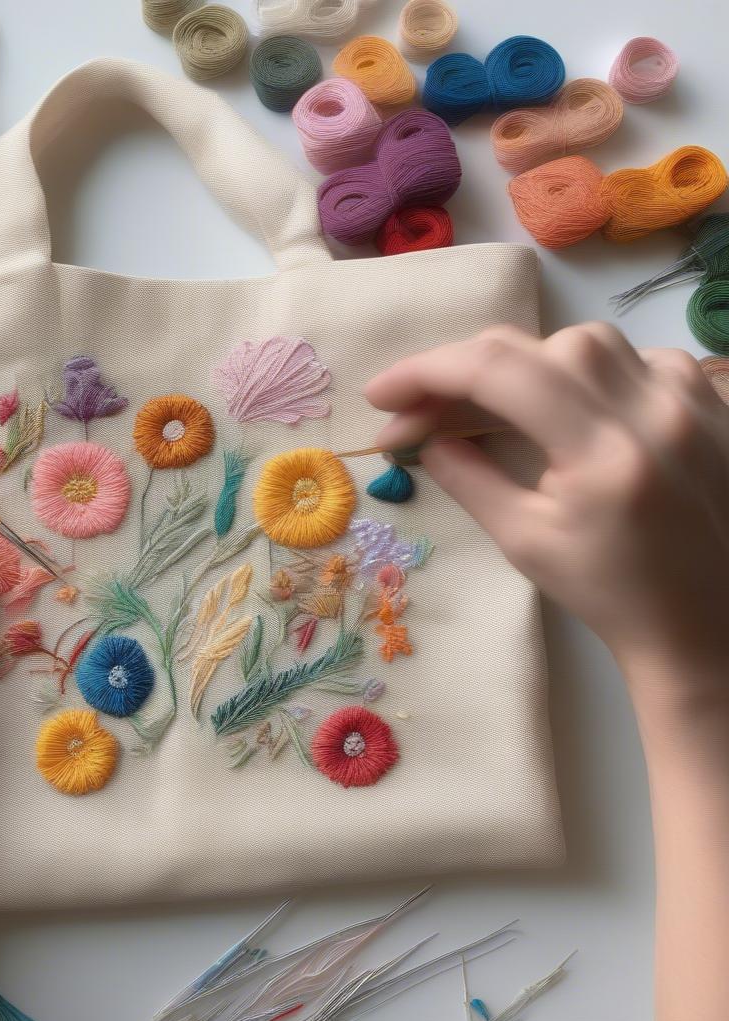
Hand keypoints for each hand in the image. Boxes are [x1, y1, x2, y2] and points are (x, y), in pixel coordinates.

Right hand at [365, 322, 728, 704]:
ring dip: (527, 365)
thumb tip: (422, 436)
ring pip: (589, 341)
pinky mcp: (712, 401)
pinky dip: (586, 371)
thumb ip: (468, 479)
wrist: (705, 623)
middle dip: (466, 368)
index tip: (381, 396)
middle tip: (425, 409)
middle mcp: (653, 409)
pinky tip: (570, 407)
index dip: (425, 372)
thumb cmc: (610, 594)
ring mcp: (692, 399)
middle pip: (538, 346)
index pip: (497, 372)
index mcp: (603, 452)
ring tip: (496, 408)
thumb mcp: (525, 542)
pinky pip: (637, 357)